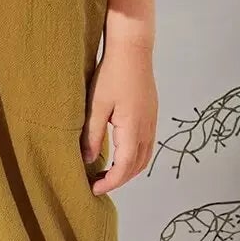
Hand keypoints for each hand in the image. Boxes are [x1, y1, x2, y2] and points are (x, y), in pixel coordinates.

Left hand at [81, 31, 157, 194]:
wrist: (133, 50)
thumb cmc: (112, 74)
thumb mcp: (96, 106)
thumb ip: (92, 135)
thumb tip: (87, 160)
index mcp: (133, 129)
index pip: (124, 167)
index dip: (110, 182)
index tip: (94, 189)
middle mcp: (147, 129)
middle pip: (137, 166)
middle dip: (119, 180)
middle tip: (98, 184)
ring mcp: (152, 122)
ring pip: (144, 157)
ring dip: (128, 170)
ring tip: (107, 172)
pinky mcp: (151, 115)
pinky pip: (146, 145)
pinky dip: (134, 157)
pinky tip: (118, 153)